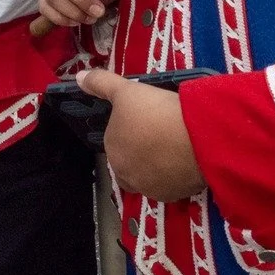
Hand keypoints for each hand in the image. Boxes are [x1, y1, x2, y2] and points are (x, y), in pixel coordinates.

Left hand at [77, 69, 203, 200]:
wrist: (195, 137)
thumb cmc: (156, 112)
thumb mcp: (126, 90)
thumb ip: (100, 83)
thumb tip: (78, 77)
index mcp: (112, 149)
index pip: (117, 140)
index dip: (133, 128)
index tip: (150, 119)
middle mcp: (125, 174)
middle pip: (130, 161)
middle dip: (141, 150)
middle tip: (162, 132)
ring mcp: (149, 188)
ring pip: (148, 176)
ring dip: (155, 166)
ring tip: (174, 146)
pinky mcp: (172, 196)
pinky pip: (169, 186)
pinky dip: (174, 176)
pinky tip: (185, 160)